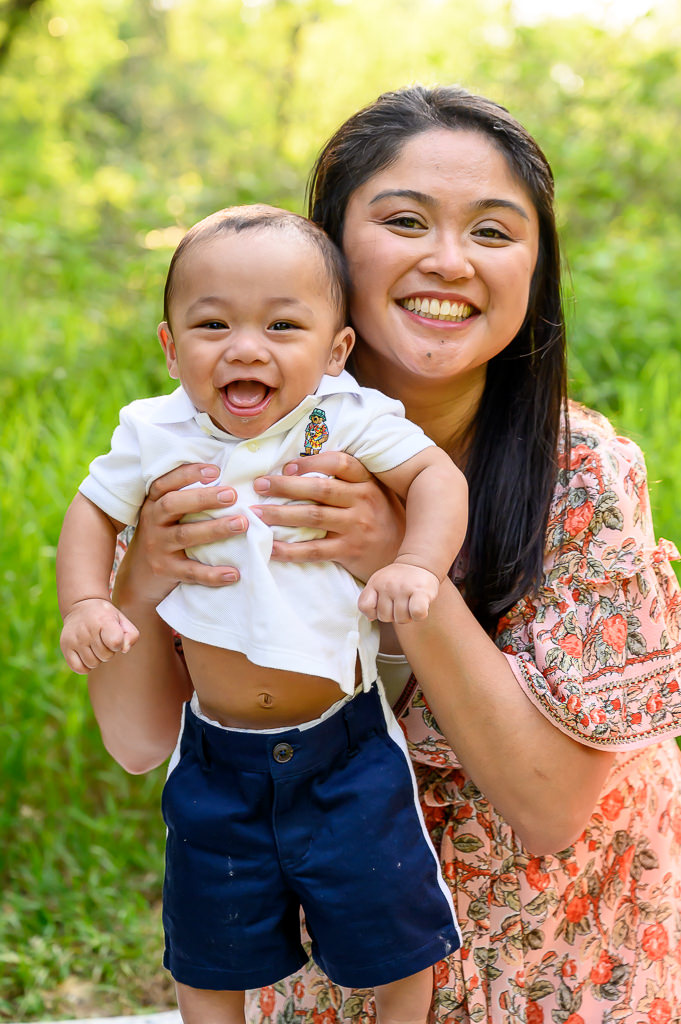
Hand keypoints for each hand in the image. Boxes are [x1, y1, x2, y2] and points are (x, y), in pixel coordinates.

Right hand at [60, 598, 139, 673]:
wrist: (81, 606)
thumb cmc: (106, 617)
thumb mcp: (122, 620)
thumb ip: (131, 635)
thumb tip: (124, 650)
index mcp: (103, 621)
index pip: (115, 643)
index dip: (118, 644)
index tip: (115, 637)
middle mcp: (86, 630)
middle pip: (105, 656)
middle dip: (108, 651)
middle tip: (103, 640)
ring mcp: (74, 639)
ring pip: (93, 664)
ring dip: (97, 658)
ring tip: (95, 645)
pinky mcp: (65, 646)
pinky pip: (79, 668)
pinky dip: (85, 666)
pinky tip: (87, 654)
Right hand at [122, 463, 247, 605]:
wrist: (139, 577)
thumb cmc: (163, 537)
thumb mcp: (165, 516)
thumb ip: (186, 500)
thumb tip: (227, 481)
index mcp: (154, 504)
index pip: (165, 483)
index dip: (188, 474)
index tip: (215, 470)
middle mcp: (153, 522)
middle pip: (173, 504)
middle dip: (203, 498)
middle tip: (232, 495)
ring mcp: (158, 547)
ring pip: (185, 535)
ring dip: (215, 529)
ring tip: (242, 524)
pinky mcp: (166, 571)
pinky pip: (191, 572)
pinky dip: (213, 574)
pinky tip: (234, 573)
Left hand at [251, 451, 405, 581]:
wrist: (406, 554)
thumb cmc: (382, 517)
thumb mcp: (374, 491)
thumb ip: (348, 479)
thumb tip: (302, 466)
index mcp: (367, 482)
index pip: (340, 463)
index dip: (311, 462)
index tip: (287, 466)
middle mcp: (363, 501)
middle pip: (319, 489)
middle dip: (285, 486)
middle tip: (259, 485)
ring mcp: (357, 527)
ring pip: (312, 517)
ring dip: (280, 514)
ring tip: (255, 513)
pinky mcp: (350, 552)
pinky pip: (314, 550)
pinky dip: (290, 550)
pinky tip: (271, 546)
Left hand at [358, 563, 439, 622]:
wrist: (419, 564)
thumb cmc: (399, 579)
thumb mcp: (379, 583)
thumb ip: (371, 599)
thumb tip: (370, 618)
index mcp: (375, 583)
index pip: (364, 606)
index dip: (373, 612)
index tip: (382, 606)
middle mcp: (387, 584)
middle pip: (384, 617)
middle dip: (393, 615)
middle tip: (400, 604)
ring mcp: (404, 588)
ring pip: (401, 619)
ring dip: (407, 616)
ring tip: (410, 603)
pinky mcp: (421, 591)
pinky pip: (417, 613)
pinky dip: (418, 615)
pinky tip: (419, 607)